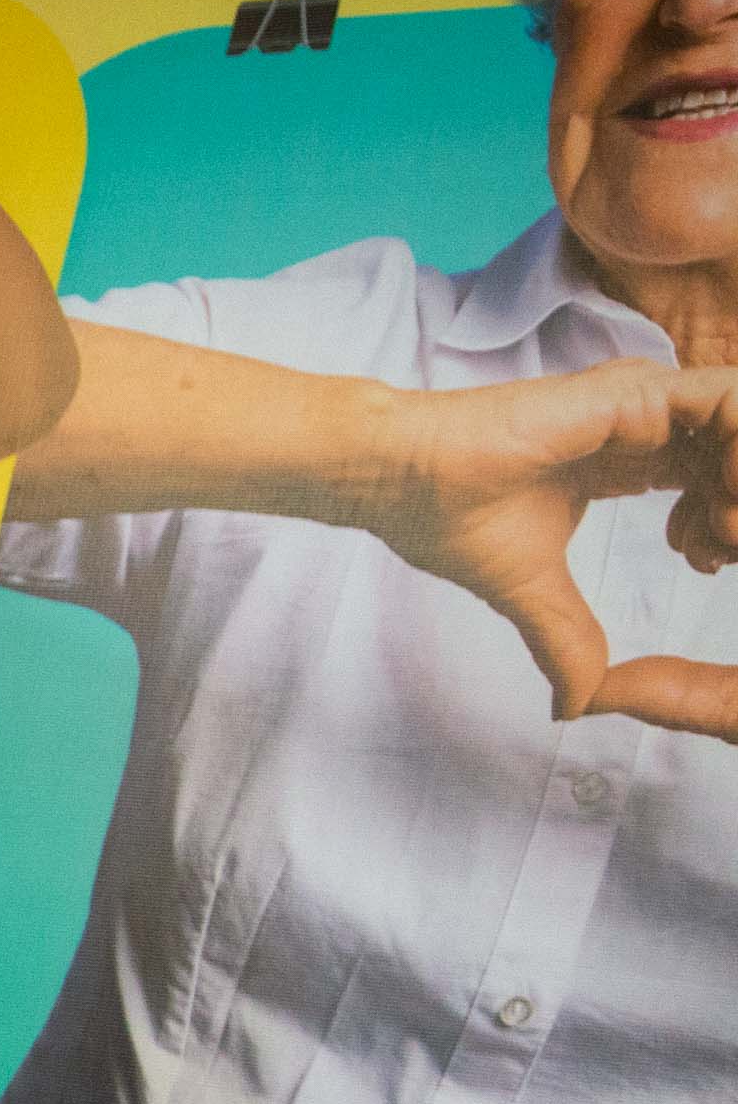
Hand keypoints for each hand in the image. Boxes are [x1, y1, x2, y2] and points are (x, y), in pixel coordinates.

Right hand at [379, 362, 737, 736]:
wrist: (399, 477)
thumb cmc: (442, 515)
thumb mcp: (528, 591)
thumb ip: (564, 637)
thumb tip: (570, 709)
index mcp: (613, 460)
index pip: (698, 474)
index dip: (717, 517)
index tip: (698, 562)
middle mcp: (633, 424)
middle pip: (726, 451)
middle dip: (735, 504)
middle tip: (715, 555)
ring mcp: (638, 404)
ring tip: (720, 534)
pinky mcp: (636, 395)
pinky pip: (732, 403)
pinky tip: (720, 506)